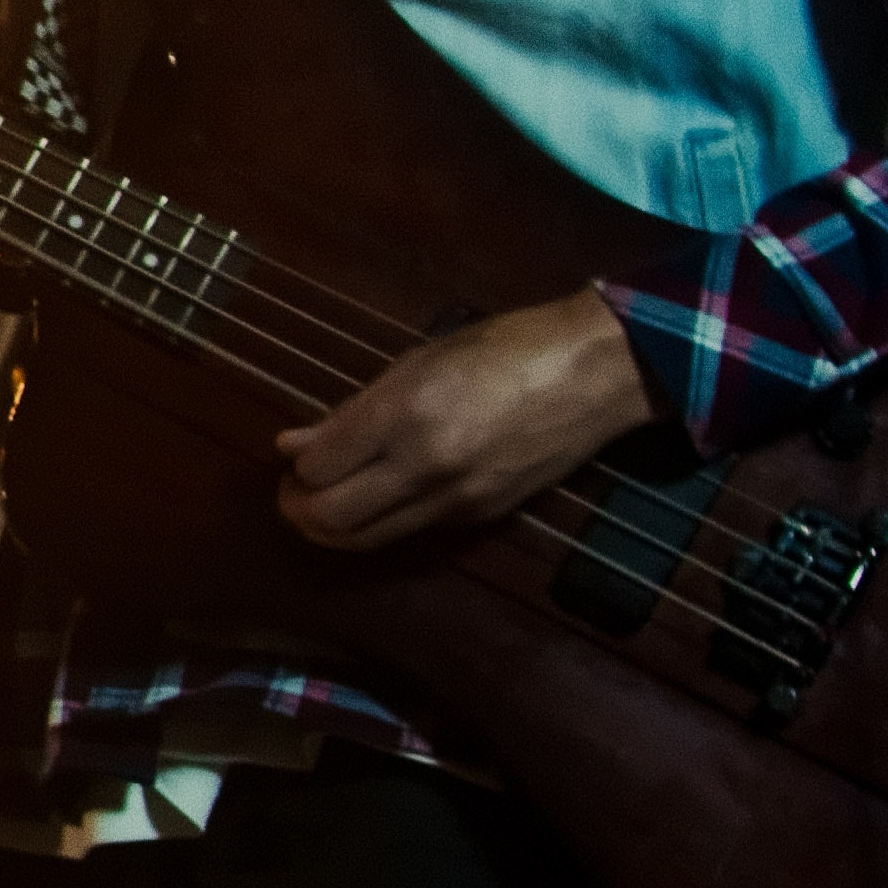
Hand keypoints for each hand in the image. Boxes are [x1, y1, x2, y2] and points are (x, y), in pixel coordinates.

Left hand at [274, 286, 649, 547]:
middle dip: (299, 510)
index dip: (295, 469)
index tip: (294, 457)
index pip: (318, 469)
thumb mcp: (418, 363)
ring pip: (368, 538)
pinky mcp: (482, 517)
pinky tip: (376, 498)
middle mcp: (425, 465)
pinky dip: (380, 522)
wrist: (595, 375)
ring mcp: (456, 498)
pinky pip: (411, 531)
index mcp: (404, 415)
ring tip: (324, 502)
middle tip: (293, 493)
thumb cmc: (504, 349)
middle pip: (332, 518)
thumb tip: (293, 446)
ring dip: (332, 528)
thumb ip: (352, 412)